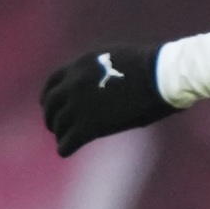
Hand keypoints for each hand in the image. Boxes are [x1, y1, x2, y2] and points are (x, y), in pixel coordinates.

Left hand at [38, 47, 177, 156]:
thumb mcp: (113, 57)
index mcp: (78, 66)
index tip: (51, 105)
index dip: (49, 97)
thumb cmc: (148, 66)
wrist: (160, 77)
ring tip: (66, 139)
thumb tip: (96, 81)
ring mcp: (78, 107)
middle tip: (56, 126)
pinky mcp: (89, 127)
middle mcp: (72, 85)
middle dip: (52, 117)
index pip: (51, 84)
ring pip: (57, 126)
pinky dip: (66, 148)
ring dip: (60, 133)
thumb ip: (95, 70)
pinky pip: (67, 142)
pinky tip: (69, 150)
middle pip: (50, 106)